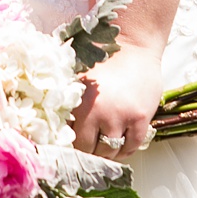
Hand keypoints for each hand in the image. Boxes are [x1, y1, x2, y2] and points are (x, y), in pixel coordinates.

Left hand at [71, 43, 164, 160]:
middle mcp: (100, 113)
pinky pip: (131, 147)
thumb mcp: (78, 79)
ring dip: (107, 152)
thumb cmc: (102, 60)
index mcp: (80, 103)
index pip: (72, 142)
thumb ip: (69, 105)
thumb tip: (54, 130)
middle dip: (89, 151)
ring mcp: (123, 117)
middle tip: (90, 147)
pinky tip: (121, 144)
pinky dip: (125, 150)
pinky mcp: (141, 118)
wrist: (132, 44)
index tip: (73, 147)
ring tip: (105, 145)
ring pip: (111, 151)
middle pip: (91, 150)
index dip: (72, 147)